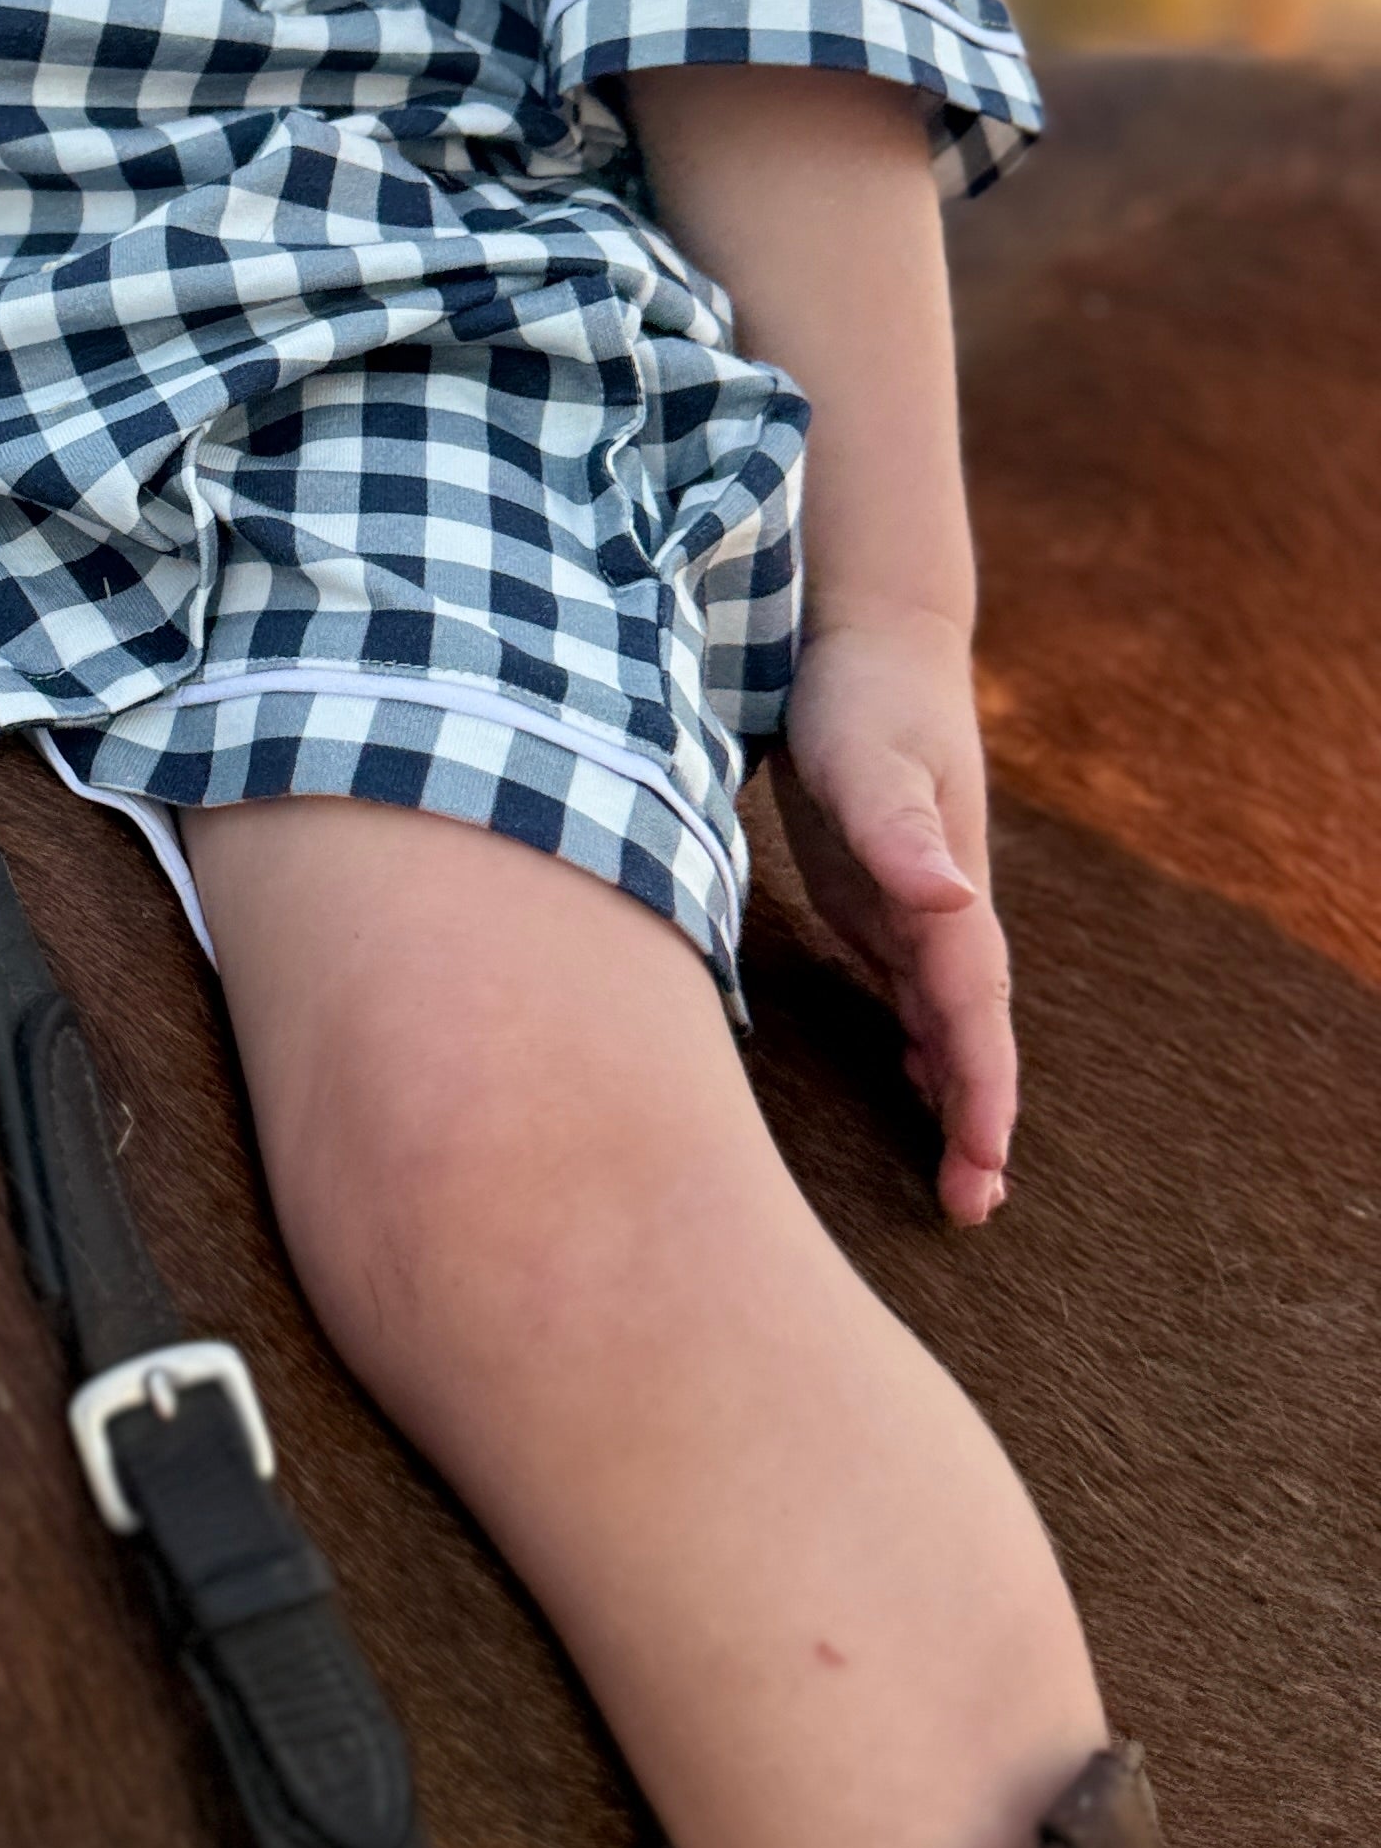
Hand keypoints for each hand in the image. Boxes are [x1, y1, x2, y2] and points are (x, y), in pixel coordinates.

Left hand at [774, 609, 1015, 1226]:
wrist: (868, 639)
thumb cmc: (862, 697)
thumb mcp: (867, 758)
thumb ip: (901, 830)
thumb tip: (953, 899)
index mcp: (945, 894)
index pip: (971, 1012)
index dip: (981, 1090)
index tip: (984, 1163)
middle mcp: (942, 913)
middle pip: (968, 1035)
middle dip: (977, 1120)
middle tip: (971, 1208)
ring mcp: (915, 908)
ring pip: (945, 1024)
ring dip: (955, 1096)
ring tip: (961, 1183)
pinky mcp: (880, 898)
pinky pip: (912, 995)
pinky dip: (921, 1048)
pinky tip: (914, 1086)